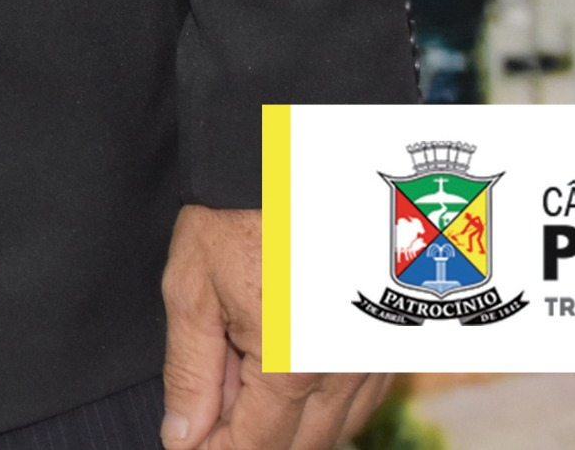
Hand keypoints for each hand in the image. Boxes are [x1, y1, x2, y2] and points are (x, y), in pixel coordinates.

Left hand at [160, 205, 384, 449]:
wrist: (301, 153)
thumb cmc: (240, 211)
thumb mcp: (193, 289)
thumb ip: (190, 372)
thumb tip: (181, 437)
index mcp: (291, 365)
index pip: (253, 447)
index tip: (185, 446)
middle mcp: (345, 372)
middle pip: (298, 448)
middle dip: (248, 442)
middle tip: (207, 420)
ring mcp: (376, 358)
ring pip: (336, 429)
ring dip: (288, 425)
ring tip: (241, 382)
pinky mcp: (393, 340)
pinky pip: (362, 400)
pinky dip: (323, 403)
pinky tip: (289, 376)